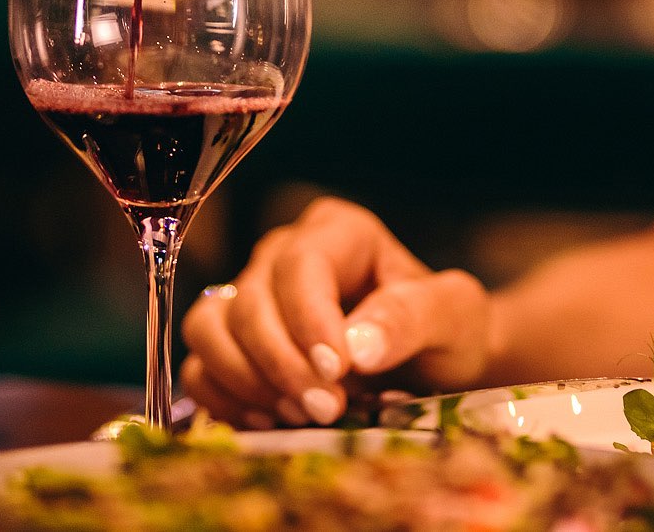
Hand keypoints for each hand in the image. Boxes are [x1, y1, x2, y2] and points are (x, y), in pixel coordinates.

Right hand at [180, 197, 493, 427]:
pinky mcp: (233, 343)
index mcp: (339, 232)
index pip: (300, 264)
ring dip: (247, 380)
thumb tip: (357, 344)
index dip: (308, 319)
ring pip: (209, 328)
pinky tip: (272, 421)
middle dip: (283, 362)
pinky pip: (199, 367)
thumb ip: (412, 316)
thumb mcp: (454, 316)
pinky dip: (225, 399)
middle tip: (328, 409)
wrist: (437, 366)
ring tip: (300, 415)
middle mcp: (284, 255)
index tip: (337, 370)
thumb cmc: (447, 330)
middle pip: (249, 301)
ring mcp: (251, 296)